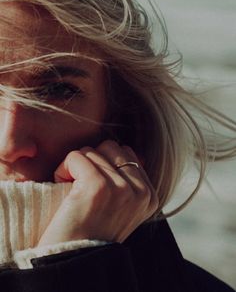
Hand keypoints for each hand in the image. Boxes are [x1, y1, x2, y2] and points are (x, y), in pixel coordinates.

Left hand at [37, 140, 158, 245]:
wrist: (73, 263)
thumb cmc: (92, 232)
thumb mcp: (121, 207)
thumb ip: (129, 180)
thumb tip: (129, 150)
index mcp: (149, 196)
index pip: (128, 154)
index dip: (106, 164)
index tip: (96, 189)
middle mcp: (140, 192)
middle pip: (111, 147)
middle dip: (93, 160)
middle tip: (82, 184)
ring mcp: (121, 189)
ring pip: (92, 151)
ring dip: (77, 166)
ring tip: (74, 190)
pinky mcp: (97, 186)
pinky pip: (76, 156)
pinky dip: (64, 168)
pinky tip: (62, 185)